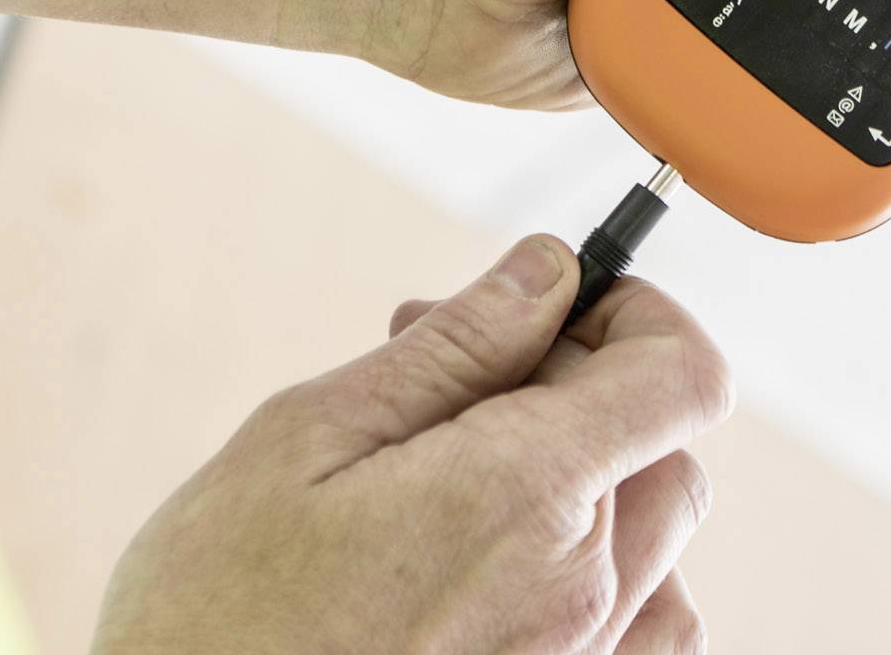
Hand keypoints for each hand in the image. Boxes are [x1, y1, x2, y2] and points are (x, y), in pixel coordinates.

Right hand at [93, 238, 727, 654]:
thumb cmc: (212, 622)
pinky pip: (651, 625)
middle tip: (443, 387)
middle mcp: (582, 588)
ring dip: (592, 480)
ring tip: (461, 481)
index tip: (568, 301)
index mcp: (524, 494)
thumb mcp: (304, 442)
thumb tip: (549, 271)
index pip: (678, 373)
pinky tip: (510, 566)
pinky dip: (610, 572)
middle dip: (573, 384)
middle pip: (657, 442)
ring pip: (658, 532)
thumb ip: (453, 349)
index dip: (637, 312)